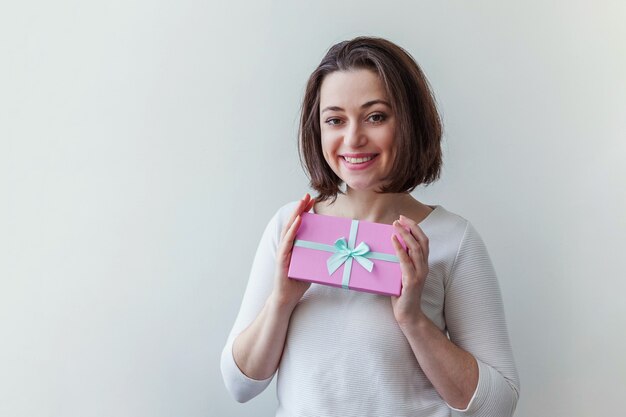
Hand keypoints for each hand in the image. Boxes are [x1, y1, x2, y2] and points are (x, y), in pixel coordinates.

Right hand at [271, 193, 314, 309]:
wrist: (287, 299)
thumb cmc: (299, 283)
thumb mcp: (313, 265)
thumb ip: (320, 255)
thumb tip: (340, 249)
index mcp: (294, 246)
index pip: (299, 225)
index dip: (304, 212)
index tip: (312, 200)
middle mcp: (287, 245)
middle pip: (293, 222)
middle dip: (300, 208)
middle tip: (307, 195)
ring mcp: (283, 251)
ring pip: (289, 229)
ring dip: (296, 214)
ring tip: (301, 203)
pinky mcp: (282, 258)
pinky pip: (288, 241)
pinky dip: (292, 230)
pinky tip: (298, 221)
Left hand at [390, 214, 429, 326]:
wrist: (407, 314)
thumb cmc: (402, 294)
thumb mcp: (401, 274)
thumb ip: (400, 262)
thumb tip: (388, 246)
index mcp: (423, 264)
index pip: (423, 241)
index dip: (415, 228)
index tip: (404, 218)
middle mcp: (424, 267)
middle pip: (422, 241)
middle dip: (411, 227)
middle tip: (399, 218)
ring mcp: (419, 274)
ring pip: (416, 249)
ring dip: (405, 235)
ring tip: (395, 226)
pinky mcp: (412, 281)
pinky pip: (406, 262)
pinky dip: (400, 250)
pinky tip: (393, 241)